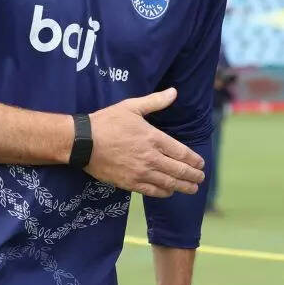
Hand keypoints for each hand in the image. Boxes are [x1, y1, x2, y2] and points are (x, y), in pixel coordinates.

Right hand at [84, 88, 205, 197]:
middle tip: (201, 179)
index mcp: (154, 138)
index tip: (201, 164)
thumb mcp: (132, 107)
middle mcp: (151, 157)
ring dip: (183, 187)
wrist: (82, 142)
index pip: (182, 153)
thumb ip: (155, 101)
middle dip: (193, 176)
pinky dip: (164, 192)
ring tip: (192, 189)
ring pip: (168, 183)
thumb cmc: (107, 122)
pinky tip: (169, 192)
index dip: (194, 160)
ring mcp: (140, 172)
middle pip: (179, 170)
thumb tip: (174, 92)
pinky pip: (152, 191)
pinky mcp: (129, 183)